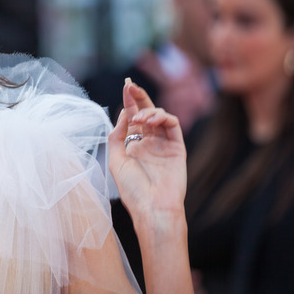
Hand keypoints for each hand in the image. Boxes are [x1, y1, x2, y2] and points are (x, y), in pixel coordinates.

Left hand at [108, 79, 186, 220]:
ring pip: (159, 117)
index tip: (126, 85)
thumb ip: (117, 136)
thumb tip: (122, 113)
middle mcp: (149, 143)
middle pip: (146, 113)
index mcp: (133, 145)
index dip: (129, 101)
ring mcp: (164, 145)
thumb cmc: (132, 190)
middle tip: (131, 85)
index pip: (132, 117)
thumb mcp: (116, 160)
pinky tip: (151, 121)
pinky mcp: (177, 148)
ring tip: (139, 119)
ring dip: (148, 111)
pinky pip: (172, 125)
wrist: (152, 208)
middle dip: (139, 97)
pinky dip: (163, 117)